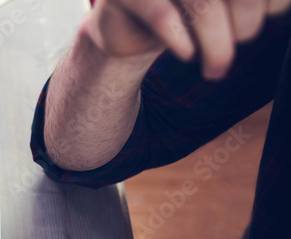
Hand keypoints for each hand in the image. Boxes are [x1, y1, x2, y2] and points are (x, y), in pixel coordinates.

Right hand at [85, 0, 284, 78]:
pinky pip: (162, 17)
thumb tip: (276, 8)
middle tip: (241, 44)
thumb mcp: (223, 4)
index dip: (271, 2)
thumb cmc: (183, 13)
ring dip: (217, 44)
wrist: (125, 30)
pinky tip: (187, 55)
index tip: (269, 15)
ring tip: (217, 69)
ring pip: (202, 3)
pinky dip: (180, 41)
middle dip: (247, 23)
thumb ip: (250, 3)